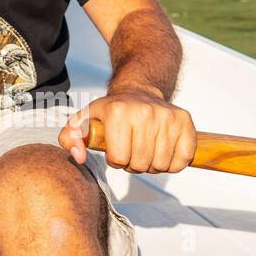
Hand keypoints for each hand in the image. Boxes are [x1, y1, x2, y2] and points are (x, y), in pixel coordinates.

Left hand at [59, 88, 196, 174]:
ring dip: (153, 165)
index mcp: (117, 111)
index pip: (119, 159)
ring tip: (145, 151)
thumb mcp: (84, 120)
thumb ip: (70, 137)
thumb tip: (79, 157)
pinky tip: (163, 151)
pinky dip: (173, 163)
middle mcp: (143, 112)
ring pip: (162, 164)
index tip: (115, 150)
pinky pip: (183, 159)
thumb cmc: (109, 112)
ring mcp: (167, 116)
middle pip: (141, 164)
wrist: (138, 90)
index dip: (116, 160)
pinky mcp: (184, 120)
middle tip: (131, 152)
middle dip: (134, 164)